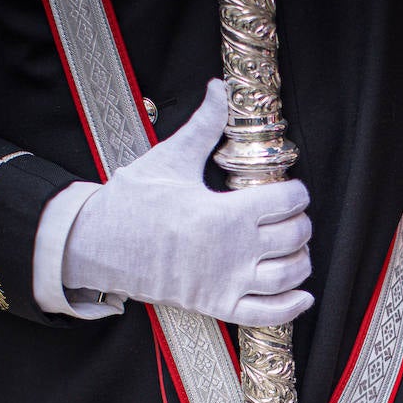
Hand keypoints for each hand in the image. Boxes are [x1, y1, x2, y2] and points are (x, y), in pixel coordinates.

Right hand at [61, 78, 313, 325]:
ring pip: (287, 275)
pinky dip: (292, 307)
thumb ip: (204, 125)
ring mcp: (226, 281)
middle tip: (291, 218)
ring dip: (301, 262)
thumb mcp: (170, 158)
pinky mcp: (217, 305)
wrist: (99, 244)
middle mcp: (232, 250)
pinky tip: (303, 294)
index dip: (297, 193)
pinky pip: (266, 314)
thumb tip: (219, 88)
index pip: (286, 201)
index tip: (291, 190)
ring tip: (295, 249)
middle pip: (294, 238)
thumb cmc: (134, 202)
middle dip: (301, 225)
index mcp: (224, 211)